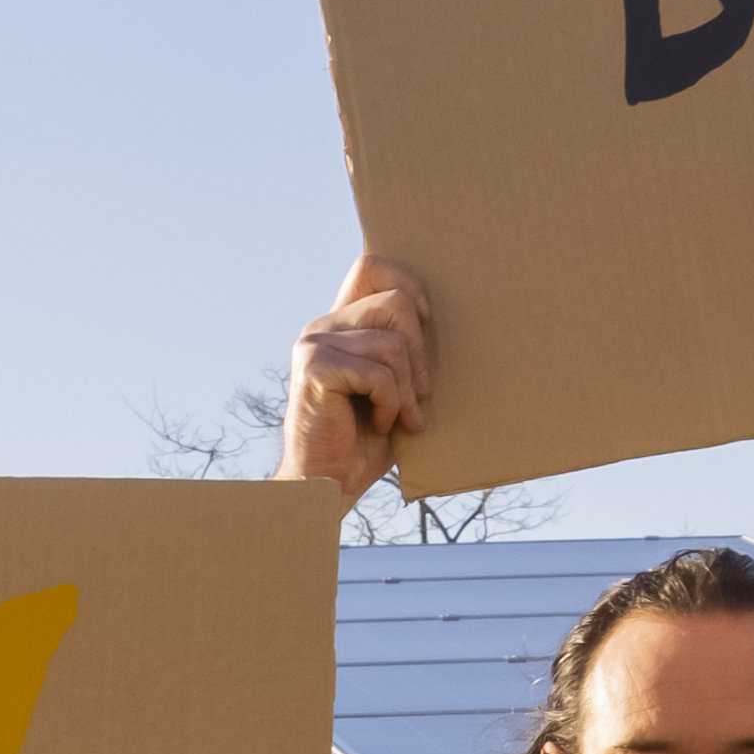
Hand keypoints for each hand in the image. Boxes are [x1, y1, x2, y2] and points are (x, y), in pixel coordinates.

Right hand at [283, 257, 433, 501]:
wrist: (327, 484)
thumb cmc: (363, 442)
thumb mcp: (391, 388)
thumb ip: (402, 352)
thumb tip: (439, 322)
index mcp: (339, 326)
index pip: (370, 268)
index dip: (407, 283)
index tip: (427, 319)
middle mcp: (322, 328)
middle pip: (394, 304)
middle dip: (419, 354)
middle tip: (419, 395)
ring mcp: (314, 346)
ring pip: (391, 344)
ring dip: (406, 389)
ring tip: (401, 419)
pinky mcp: (315, 370)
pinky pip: (378, 373)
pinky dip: (391, 404)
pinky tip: (382, 424)